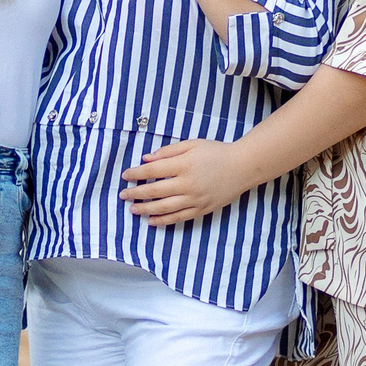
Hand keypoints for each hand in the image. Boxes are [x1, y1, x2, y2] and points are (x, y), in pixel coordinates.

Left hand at [122, 138, 254, 224]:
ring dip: (145, 209)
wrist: (242, 167)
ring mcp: (194, 199)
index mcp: (184, 165)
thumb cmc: (216, 152)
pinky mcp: (201, 209)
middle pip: (155, 191)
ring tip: (133, 210)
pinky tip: (151, 221)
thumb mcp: (192, 144)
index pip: (153, 171)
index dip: (136, 174)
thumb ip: (168, 152)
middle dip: (136, 193)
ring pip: (164, 208)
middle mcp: (187, 184)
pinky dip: (163, 220)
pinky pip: (178, 217)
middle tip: (123, 195)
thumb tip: (146, 158)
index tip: (125, 176)